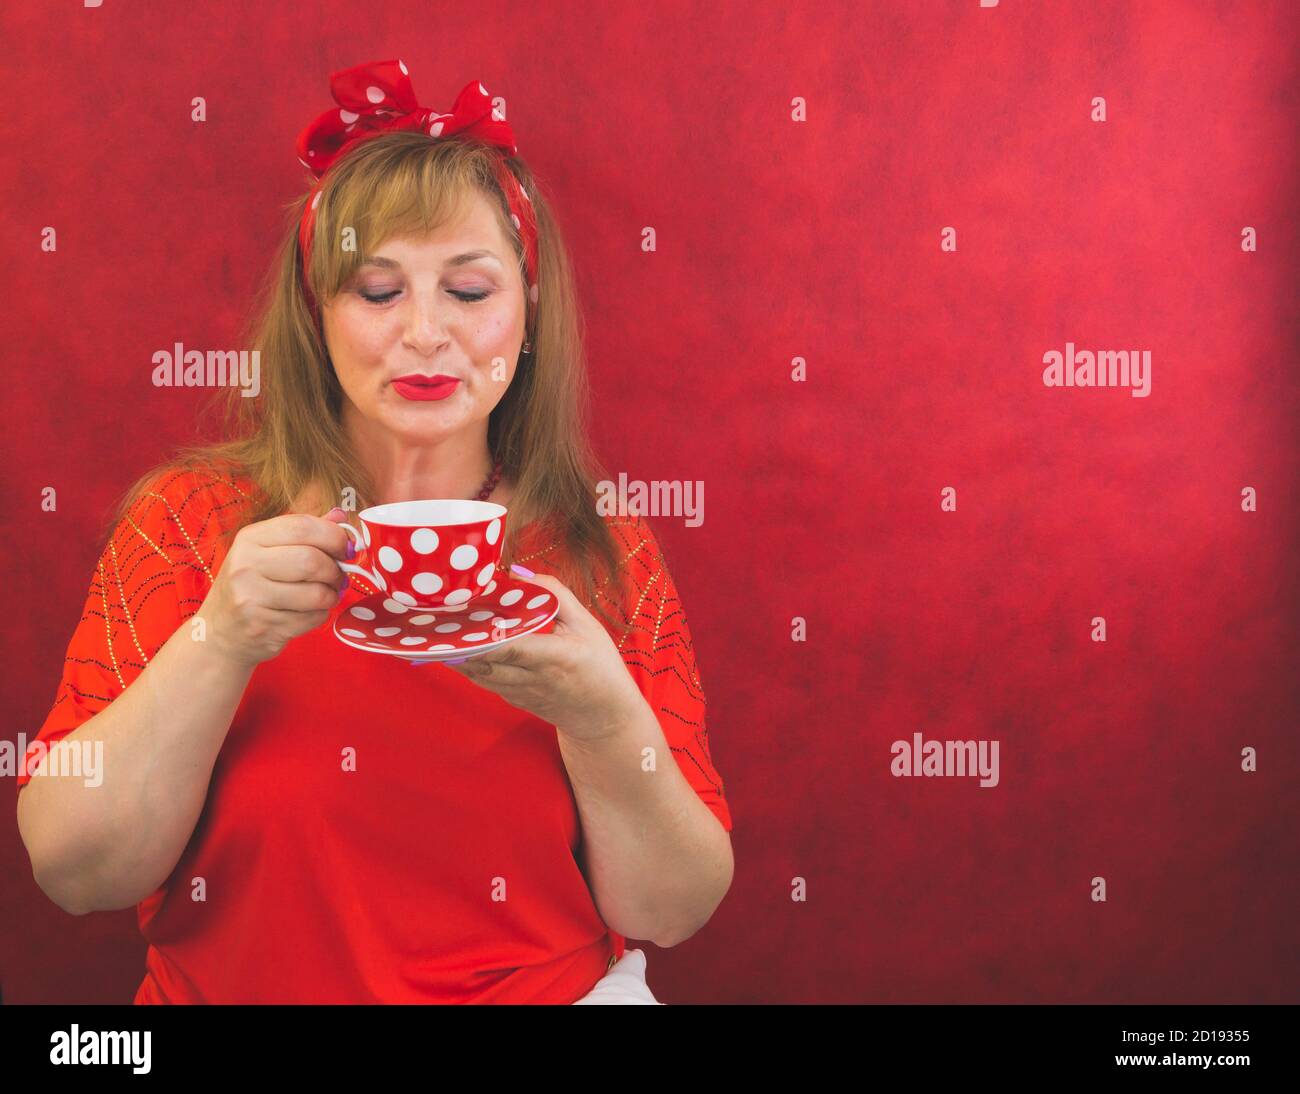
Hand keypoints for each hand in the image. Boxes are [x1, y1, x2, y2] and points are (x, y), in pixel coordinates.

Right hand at [201, 507, 351, 668]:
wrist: (219, 632)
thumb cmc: (251, 586)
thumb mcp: (268, 551)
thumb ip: (304, 533)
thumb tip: (341, 515)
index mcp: (250, 538)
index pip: (302, 527)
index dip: (334, 536)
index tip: (345, 548)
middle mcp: (246, 565)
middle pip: (311, 560)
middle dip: (335, 570)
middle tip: (338, 577)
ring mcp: (251, 598)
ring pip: (316, 593)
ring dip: (331, 595)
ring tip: (324, 595)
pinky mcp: (263, 626)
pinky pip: (312, 618)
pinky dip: (319, 615)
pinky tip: (307, 612)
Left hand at [436, 567, 646, 741]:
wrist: (604, 716)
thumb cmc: (600, 666)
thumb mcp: (587, 625)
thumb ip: (557, 596)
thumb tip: (521, 575)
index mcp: (555, 656)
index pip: (512, 647)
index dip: (484, 636)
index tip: (462, 617)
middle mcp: (534, 677)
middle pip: (486, 661)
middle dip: (459, 642)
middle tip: (438, 618)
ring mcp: (521, 692)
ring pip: (479, 673)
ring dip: (457, 654)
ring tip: (438, 631)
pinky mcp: (514, 700)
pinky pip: (484, 680)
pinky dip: (468, 665)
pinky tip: (455, 648)